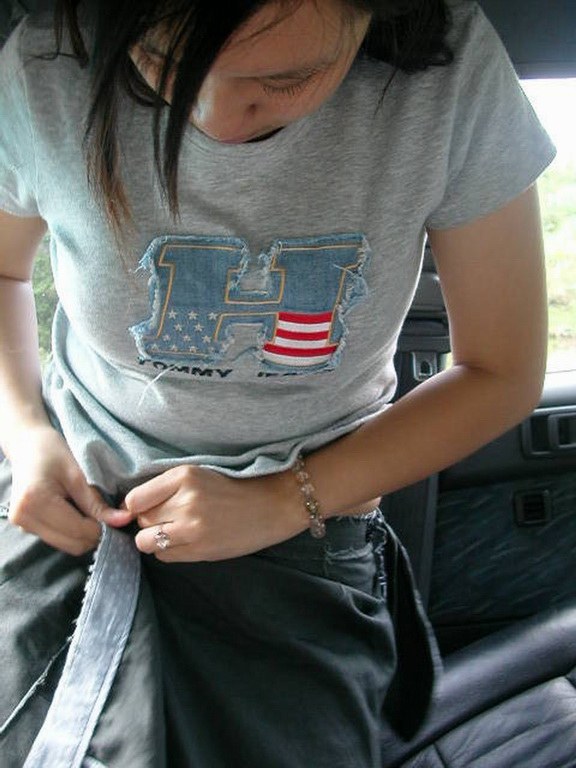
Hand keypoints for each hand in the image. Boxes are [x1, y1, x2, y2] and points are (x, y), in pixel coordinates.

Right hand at [7, 425, 130, 554]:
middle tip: (109, 517)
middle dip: (94, 535)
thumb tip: (125, 520)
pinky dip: (72, 532)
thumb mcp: (77, 475)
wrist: (26, 444)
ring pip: (66, 545)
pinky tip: (78, 514)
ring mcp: (21, 524)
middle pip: (72, 544)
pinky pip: (57, 539)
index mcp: (36, 501)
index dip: (102, 529)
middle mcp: (24, 517)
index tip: (119, 517)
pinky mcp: (24, 526)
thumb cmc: (52, 451)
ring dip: (84, 535)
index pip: (78, 530)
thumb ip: (97, 503)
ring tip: (93, 514)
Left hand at [124, 465, 304, 561]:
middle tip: (171, 519)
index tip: (147, 508)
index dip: (137, 507)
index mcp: (184, 476)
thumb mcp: (199, 475)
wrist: (272, 505)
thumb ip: (166, 488)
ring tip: (175, 533)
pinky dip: (170, 551)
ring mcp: (192, 527)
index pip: (135, 499)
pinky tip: (188, 542)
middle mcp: (185, 500)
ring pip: (146, 541)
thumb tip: (131, 508)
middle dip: (150, 522)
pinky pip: (165, 556)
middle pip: (141, 520)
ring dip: (155, 539)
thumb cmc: (234, 488)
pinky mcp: (200, 550)